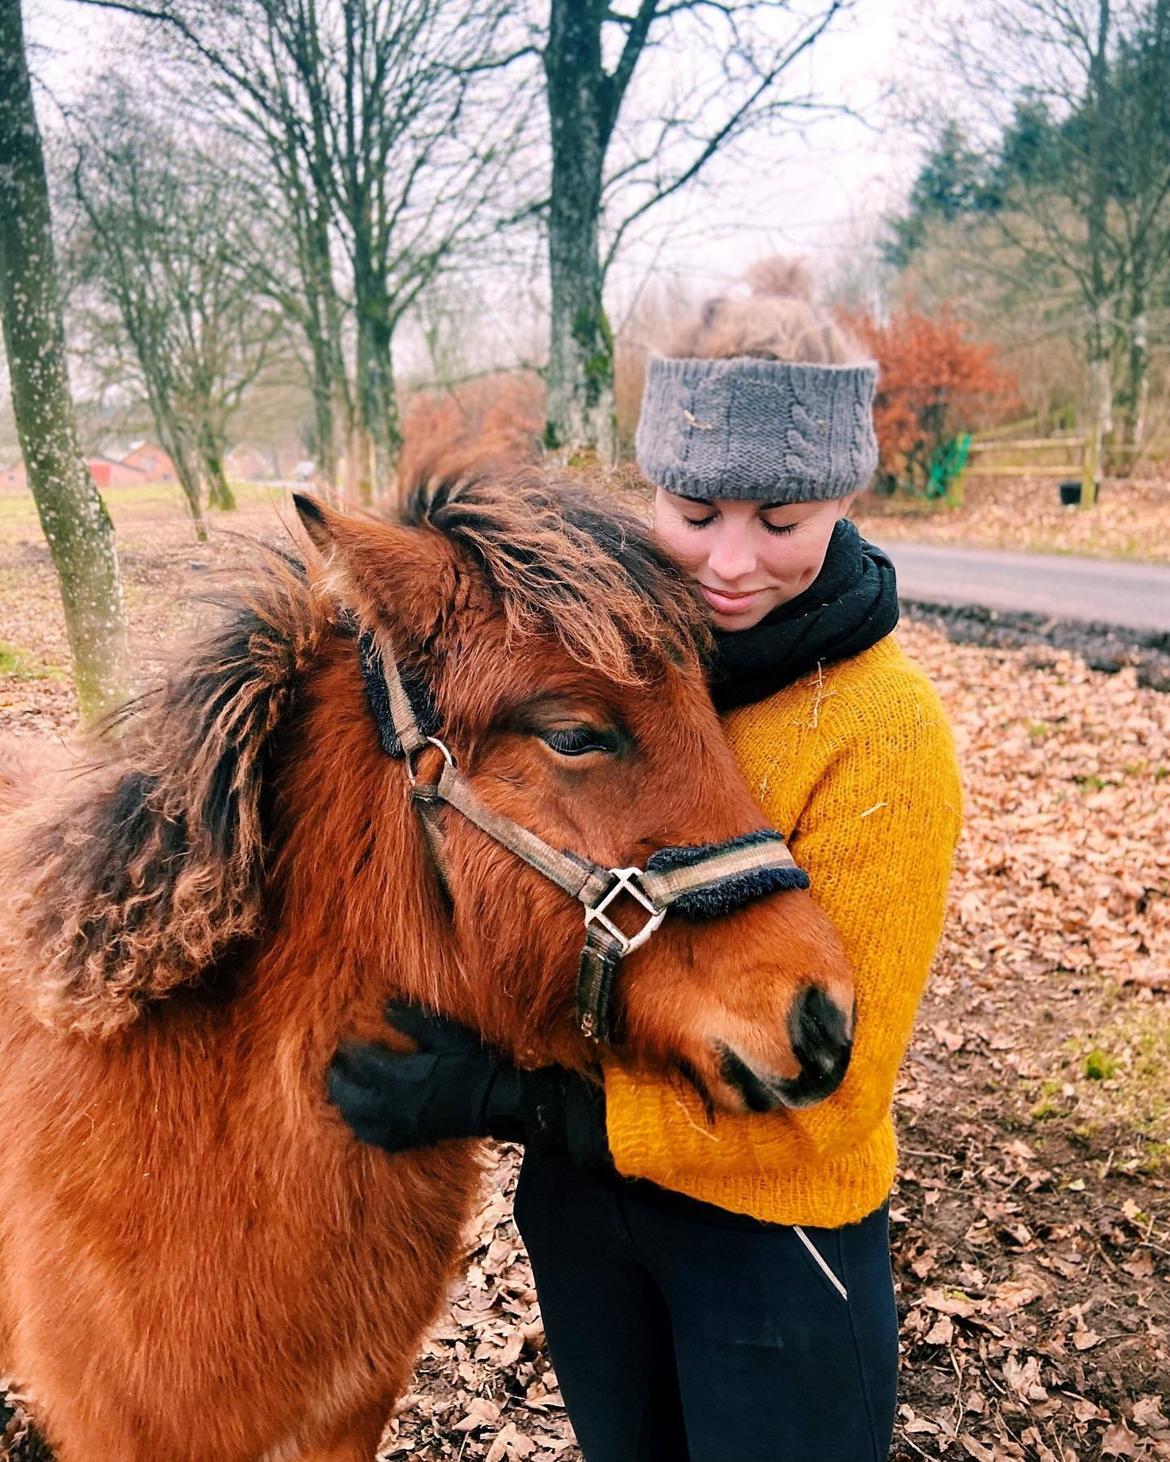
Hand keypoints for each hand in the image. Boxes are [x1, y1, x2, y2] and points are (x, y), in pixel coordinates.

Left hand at [327, 1002, 609, 1165]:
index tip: (342, 1041)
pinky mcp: (408, 1139)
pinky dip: (358, 1125)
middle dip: (338, 1078)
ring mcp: (401, 1125)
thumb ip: (414, 1020)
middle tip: (332, 1064)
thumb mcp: (447, 1034)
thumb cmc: (473, 1064)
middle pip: (351, 1094)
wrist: (493, 1103)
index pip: (363, 1063)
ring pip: (357, 1118)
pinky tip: (357, 1117)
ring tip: (339, 1088)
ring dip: (343, 1103)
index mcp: (404, 1076)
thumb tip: (385, 1005)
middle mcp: (396, 1104)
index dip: (349, 1052)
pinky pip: (372, 1136)